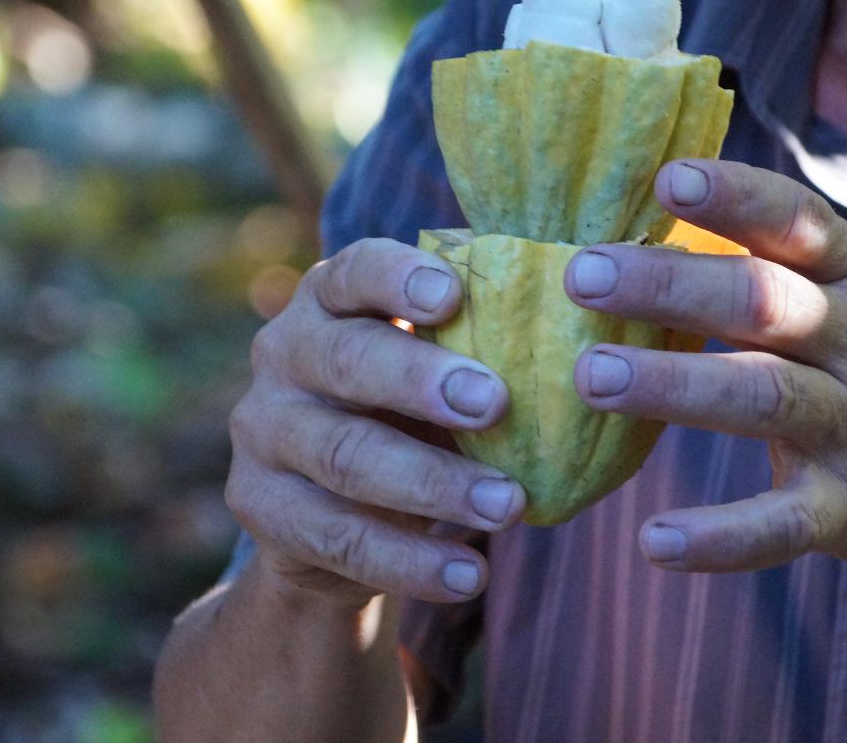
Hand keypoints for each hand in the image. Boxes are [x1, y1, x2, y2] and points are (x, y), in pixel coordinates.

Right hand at [225, 238, 525, 605]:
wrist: (328, 505)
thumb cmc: (404, 407)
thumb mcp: (431, 362)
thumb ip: (479, 333)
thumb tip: (584, 304)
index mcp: (328, 298)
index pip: (354, 271)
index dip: (399, 279)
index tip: (456, 294)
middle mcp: (282, 352)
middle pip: (347, 360)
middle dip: (421, 382)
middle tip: (496, 403)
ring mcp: (263, 431)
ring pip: (345, 456)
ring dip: (431, 484)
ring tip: (507, 507)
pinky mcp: (261, 507)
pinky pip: (338, 537)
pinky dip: (409, 561)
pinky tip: (469, 574)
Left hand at [563, 159, 846, 573]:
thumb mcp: (828, 291)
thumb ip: (747, 256)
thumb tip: (626, 213)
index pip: (795, 221)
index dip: (736, 199)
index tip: (667, 180)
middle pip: (763, 303)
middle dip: (670, 286)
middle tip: (581, 276)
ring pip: (764, 398)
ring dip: (674, 387)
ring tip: (589, 377)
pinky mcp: (845, 507)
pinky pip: (781, 523)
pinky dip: (721, 538)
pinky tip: (653, 542)